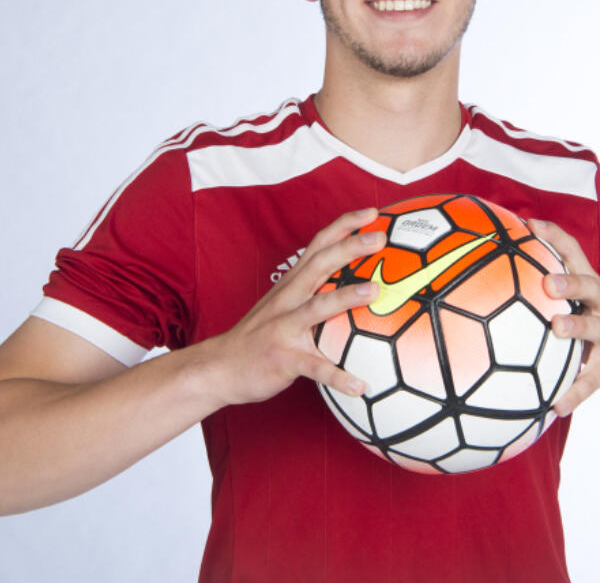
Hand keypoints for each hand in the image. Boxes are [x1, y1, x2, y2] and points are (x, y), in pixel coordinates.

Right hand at [208, 208, 382, 406]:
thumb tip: (355, 282)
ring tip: (374, 292)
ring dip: (345, 297)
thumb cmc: (260, 336)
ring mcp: (283, 328)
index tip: (372, 213)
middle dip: (349, 248)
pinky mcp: (282, 359)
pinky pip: (314, 368)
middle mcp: (288, 300)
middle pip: (320, 265)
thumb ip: (312, 290)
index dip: (345, 226)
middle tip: (381, 238)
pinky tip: (361, 387)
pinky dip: (338, 376)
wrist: (219, 367)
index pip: (319, 245)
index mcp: (291, 284)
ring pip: (316, 308)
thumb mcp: (283, 304)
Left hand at [528, 219, 599, 415]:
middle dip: (571, 282)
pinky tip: (555, 406)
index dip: (555, 237)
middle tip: (548, 282)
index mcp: (592, 288)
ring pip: (595, 328)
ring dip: (577, 328)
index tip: (530, 225)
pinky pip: (590, 382)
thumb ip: (554, 291)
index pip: (575, 253)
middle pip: (591, 286)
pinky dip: (574, 394)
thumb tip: (503, 275)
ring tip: (557, 329)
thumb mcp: (585, 303)